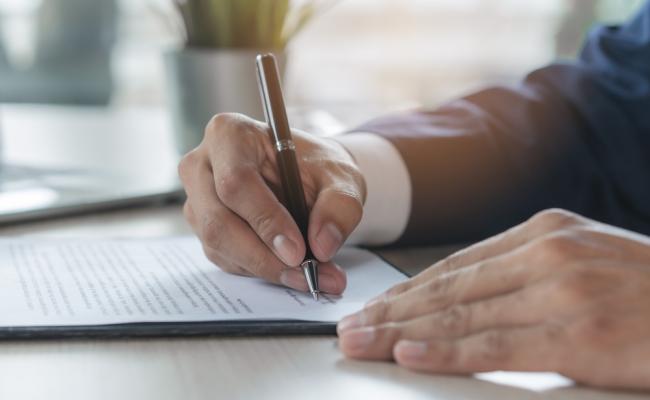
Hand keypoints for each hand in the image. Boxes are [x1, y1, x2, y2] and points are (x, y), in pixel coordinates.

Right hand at [178, 113, 365, 293]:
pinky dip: (258, 270)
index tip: (298, 251)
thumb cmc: (319, 168)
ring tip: (309, 275)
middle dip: (263, 256)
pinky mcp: (202, 226)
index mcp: (230, 134)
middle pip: (218, 220)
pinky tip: (288, 268)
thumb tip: (322, 246)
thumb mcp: (342, 178)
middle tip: (305, 274)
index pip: (236, 182)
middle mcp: (202, 164)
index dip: (265, 220)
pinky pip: (224, 258)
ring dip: (264, 268)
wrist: (309, 177)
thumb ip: (339, 207)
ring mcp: (197, 198)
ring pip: (218, 245)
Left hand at [337, 209, 649, 389]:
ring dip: (402, 330)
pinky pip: (496, 344)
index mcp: (545, 232)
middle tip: (349, 328)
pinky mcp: (582, 330)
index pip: (456, 265)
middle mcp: (547, 252)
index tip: (372, 307)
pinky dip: (447, 349)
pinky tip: (410, 353)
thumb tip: (466, 306)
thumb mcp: (584, 264)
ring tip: (362, 342)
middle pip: (448, 286)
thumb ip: (528, 277)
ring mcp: (563, 287)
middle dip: (391, 310)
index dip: (407, 290)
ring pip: (462, 312)